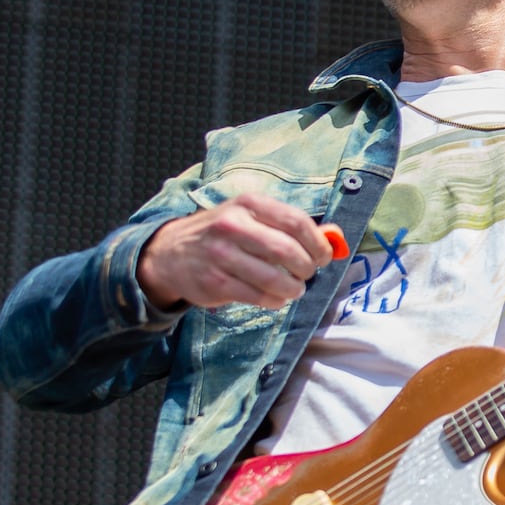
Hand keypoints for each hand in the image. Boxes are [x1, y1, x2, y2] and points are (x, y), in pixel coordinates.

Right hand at [137, 193, 342, 310]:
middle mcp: (233, 225)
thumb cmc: (222, 234)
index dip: (318, 243)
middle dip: (307, 268)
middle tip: (308, 275)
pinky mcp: (215, 282)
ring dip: (293, 289)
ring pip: (274, 278)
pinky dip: (274, 300)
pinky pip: (258, 296)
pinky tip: (275, 297)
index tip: (324, 257)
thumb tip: (333, 239)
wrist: (171, 252)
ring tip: (294, 289)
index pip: (296, 222)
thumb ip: (289, 226)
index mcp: (248, 204)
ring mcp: (221, 255)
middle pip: (287, 251)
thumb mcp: (250, 217)